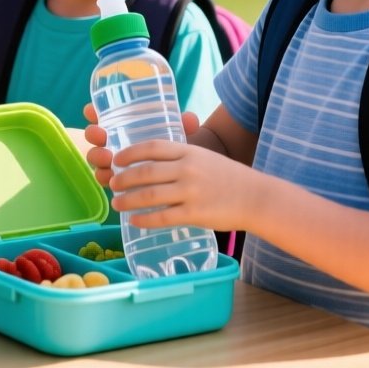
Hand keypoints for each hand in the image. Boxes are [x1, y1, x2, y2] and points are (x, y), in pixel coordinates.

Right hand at [83, 105, 199, 189]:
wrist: (185, 179)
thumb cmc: (177, 152)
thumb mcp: (180, 137)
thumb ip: (185, 126)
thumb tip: (190, 119)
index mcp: (126, 128)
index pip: (106, 116)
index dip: (94, 112)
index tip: (91, 110)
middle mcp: (116, 144)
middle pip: (97, 137)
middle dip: (93, 134)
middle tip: (100, 134)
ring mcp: (116, 164)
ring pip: (99, 158)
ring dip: (97, 157)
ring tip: (106, 158)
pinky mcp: (120, 182)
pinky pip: (106, 180)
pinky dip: (105, 178)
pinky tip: (109, 179)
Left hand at [107, 138, 262, 233]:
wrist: (256, 197)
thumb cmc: (228, 177)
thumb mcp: (205, 157)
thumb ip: (181, 158)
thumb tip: (151, 164)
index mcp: (189, 151)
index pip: (151, 147)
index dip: (129, 153)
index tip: (117, 160)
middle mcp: (187, 168)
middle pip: (144, 172)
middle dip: (123, 179)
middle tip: (112, 184)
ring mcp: (190, 191)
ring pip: (149, 195)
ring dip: (128, 200)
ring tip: (117, 204)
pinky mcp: (194, 213)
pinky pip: (162, 217)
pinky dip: (144, 219)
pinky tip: (135, 221)